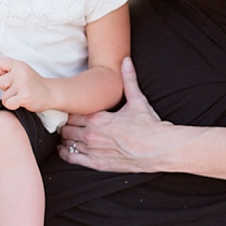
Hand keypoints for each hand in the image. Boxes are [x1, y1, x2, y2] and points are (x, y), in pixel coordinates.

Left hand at [0, 58, 53, 112]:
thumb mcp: (20, 74)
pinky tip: (21, 102)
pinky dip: (13, 106)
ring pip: (4, 96)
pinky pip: (8, 103)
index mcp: (19, 65)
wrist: (52, 93)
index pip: (0, 62)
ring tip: (21, 96)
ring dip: (10, 99)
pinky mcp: (24, 96)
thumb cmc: (33, 84)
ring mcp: (23, 84)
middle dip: (6, 89)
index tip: (9, 77)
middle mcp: (20, 72)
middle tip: (18, 89)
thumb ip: (6, 74)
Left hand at [58, 59, 174, 172]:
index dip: (70, 112)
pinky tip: (65, 150)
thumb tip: (126, 61)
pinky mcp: (97, 164)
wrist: (159, 148)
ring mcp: (93, 151)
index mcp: (98, 119)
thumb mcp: (138, 100)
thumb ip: (128, 80)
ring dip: (65, 139)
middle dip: (66, 126)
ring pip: (68, 143)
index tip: (71, 110)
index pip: (72, 114)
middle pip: (67, 129)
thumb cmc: (149, 125)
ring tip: (66, 136)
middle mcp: (91, 135)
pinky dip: (66, 153)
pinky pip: (72, 158)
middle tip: (67, 123)